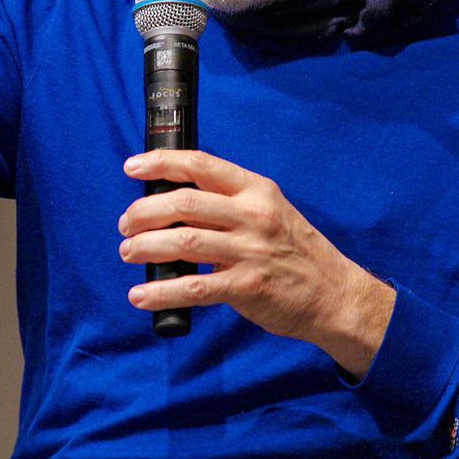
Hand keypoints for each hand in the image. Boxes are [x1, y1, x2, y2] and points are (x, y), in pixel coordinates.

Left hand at [118, 150, 394, 377]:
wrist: (333, 294)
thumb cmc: (293, 251)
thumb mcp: (268, 212)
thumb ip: (227, 204)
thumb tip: (171, 203)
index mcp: (256, 190)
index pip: (200, 165)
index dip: (160, 163)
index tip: (132, 167)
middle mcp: (252, 215)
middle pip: (184, 202)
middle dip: (143, 212)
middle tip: (126, 226)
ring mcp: (250, 251)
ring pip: (183, 241)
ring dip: (145, 247)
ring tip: (128, 253)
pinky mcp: (246, 287)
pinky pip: (193, 287)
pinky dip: (161, 292)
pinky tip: (140, 296)